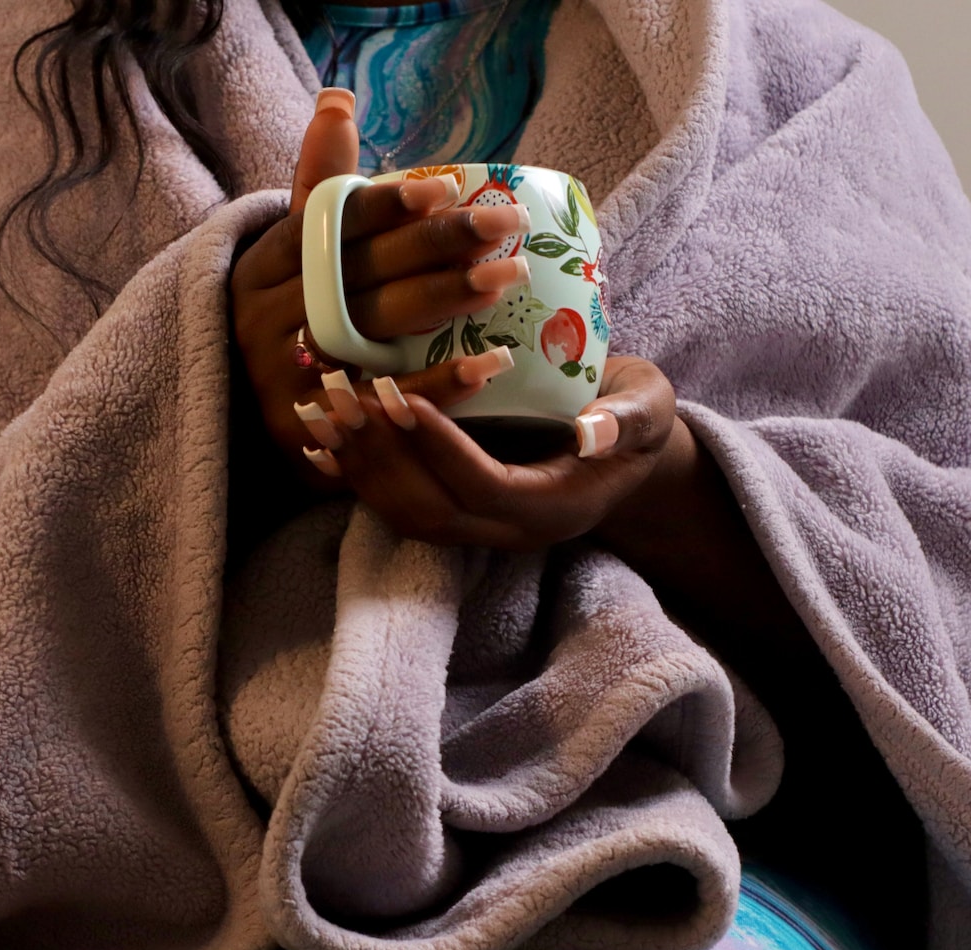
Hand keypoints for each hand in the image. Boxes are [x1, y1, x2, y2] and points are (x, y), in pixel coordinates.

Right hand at [229, 89, 534, 483]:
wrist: (235, 417)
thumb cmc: (284, 321)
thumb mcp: (290, 256)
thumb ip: (320, 187)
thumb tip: (337, 102)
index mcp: (263, 268)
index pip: (326, 229)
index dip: (385, 207)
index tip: (445, 188)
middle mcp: (267, 320)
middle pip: (359, 277)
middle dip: (435, 247)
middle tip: (505, 225)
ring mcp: (283, 379)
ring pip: (371, 333)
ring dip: (442, 302)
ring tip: (507, 278)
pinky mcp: (309, 433)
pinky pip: (382, 403)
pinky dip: (437, 384)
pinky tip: (490, 363)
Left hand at [301, 355, 684, 549]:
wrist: (624, 454)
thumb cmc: (635, 416)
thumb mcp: (649, 408)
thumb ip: (626, 419)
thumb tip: (592, 432)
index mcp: (555, 508)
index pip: (485, 488)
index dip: (440, 447)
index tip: (401, 395)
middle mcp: (510, 532)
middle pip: (433, 512)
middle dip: (385, 457)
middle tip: (347, 398)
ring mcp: (479, 532)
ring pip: (405, 516)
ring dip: (361, 467)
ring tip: (324, 409)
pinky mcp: (455, 515)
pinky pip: (397, 506)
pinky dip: (358, 475)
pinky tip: (321, 438)